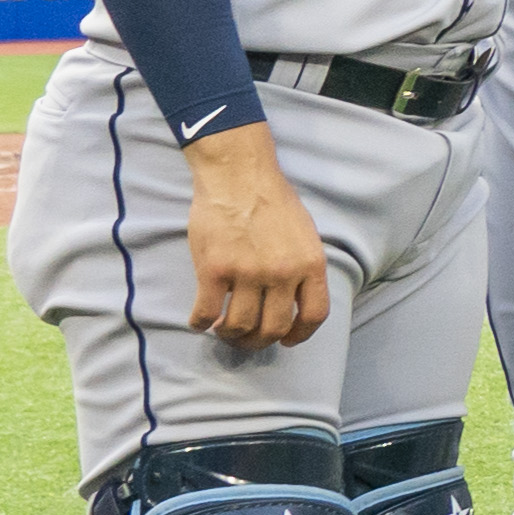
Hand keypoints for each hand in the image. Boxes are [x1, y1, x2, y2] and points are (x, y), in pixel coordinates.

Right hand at [180, 122, 330, 353]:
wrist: (238, 174)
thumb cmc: (272, 200)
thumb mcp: (305, 235)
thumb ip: (302, 267)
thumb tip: (294, 301)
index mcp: (310, 264)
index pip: (314, 315)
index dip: (300, 335)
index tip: (286, 340)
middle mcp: (282, 272)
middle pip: (274, 327)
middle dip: (260, 341)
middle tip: (246, 338)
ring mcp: (248, 272)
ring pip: (240, 326)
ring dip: (230, 335)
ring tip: (223, 331)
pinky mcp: (214, 269)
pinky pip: (207, 312)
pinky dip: (201, 323)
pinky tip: (199, 321)